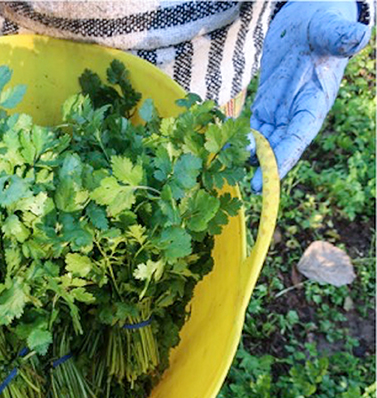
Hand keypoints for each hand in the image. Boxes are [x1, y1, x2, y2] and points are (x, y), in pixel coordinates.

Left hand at [250, 1, 369, 192]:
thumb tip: (356, 36)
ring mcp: (281, 112)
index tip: (273, 175)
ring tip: (234, 173)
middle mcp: (298, 113)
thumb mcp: (327, 28)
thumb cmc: (319, 26)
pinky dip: (240, 141)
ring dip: (251, 158)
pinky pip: (253, 129)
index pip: (301, 134)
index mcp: (315, 102)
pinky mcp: (266, 107)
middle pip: (282, 146)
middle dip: (269, 167)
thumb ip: (338, 36)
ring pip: (265, 142)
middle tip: (256, 188)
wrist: (305, 26)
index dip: (287, 156)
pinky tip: (225, 151)